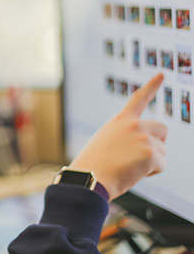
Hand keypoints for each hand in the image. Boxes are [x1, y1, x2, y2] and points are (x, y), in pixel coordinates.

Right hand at [69, 73, 166, 200]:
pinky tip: (132, 173)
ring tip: (127, 167)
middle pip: (162, 130)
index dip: (151, 86)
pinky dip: (150, 173)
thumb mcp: (106, 143)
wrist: (89, 178)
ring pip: (163, 151)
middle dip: (157, 144)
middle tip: (138, 158)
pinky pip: (162, 165)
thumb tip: (145, 149)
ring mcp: (143, 138)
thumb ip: (125, 138)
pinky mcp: (151, 153)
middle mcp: (133, 125)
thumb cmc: (93, 166)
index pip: (138, 99)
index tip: (161, 74)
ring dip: (150, 162)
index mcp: (119, 121)